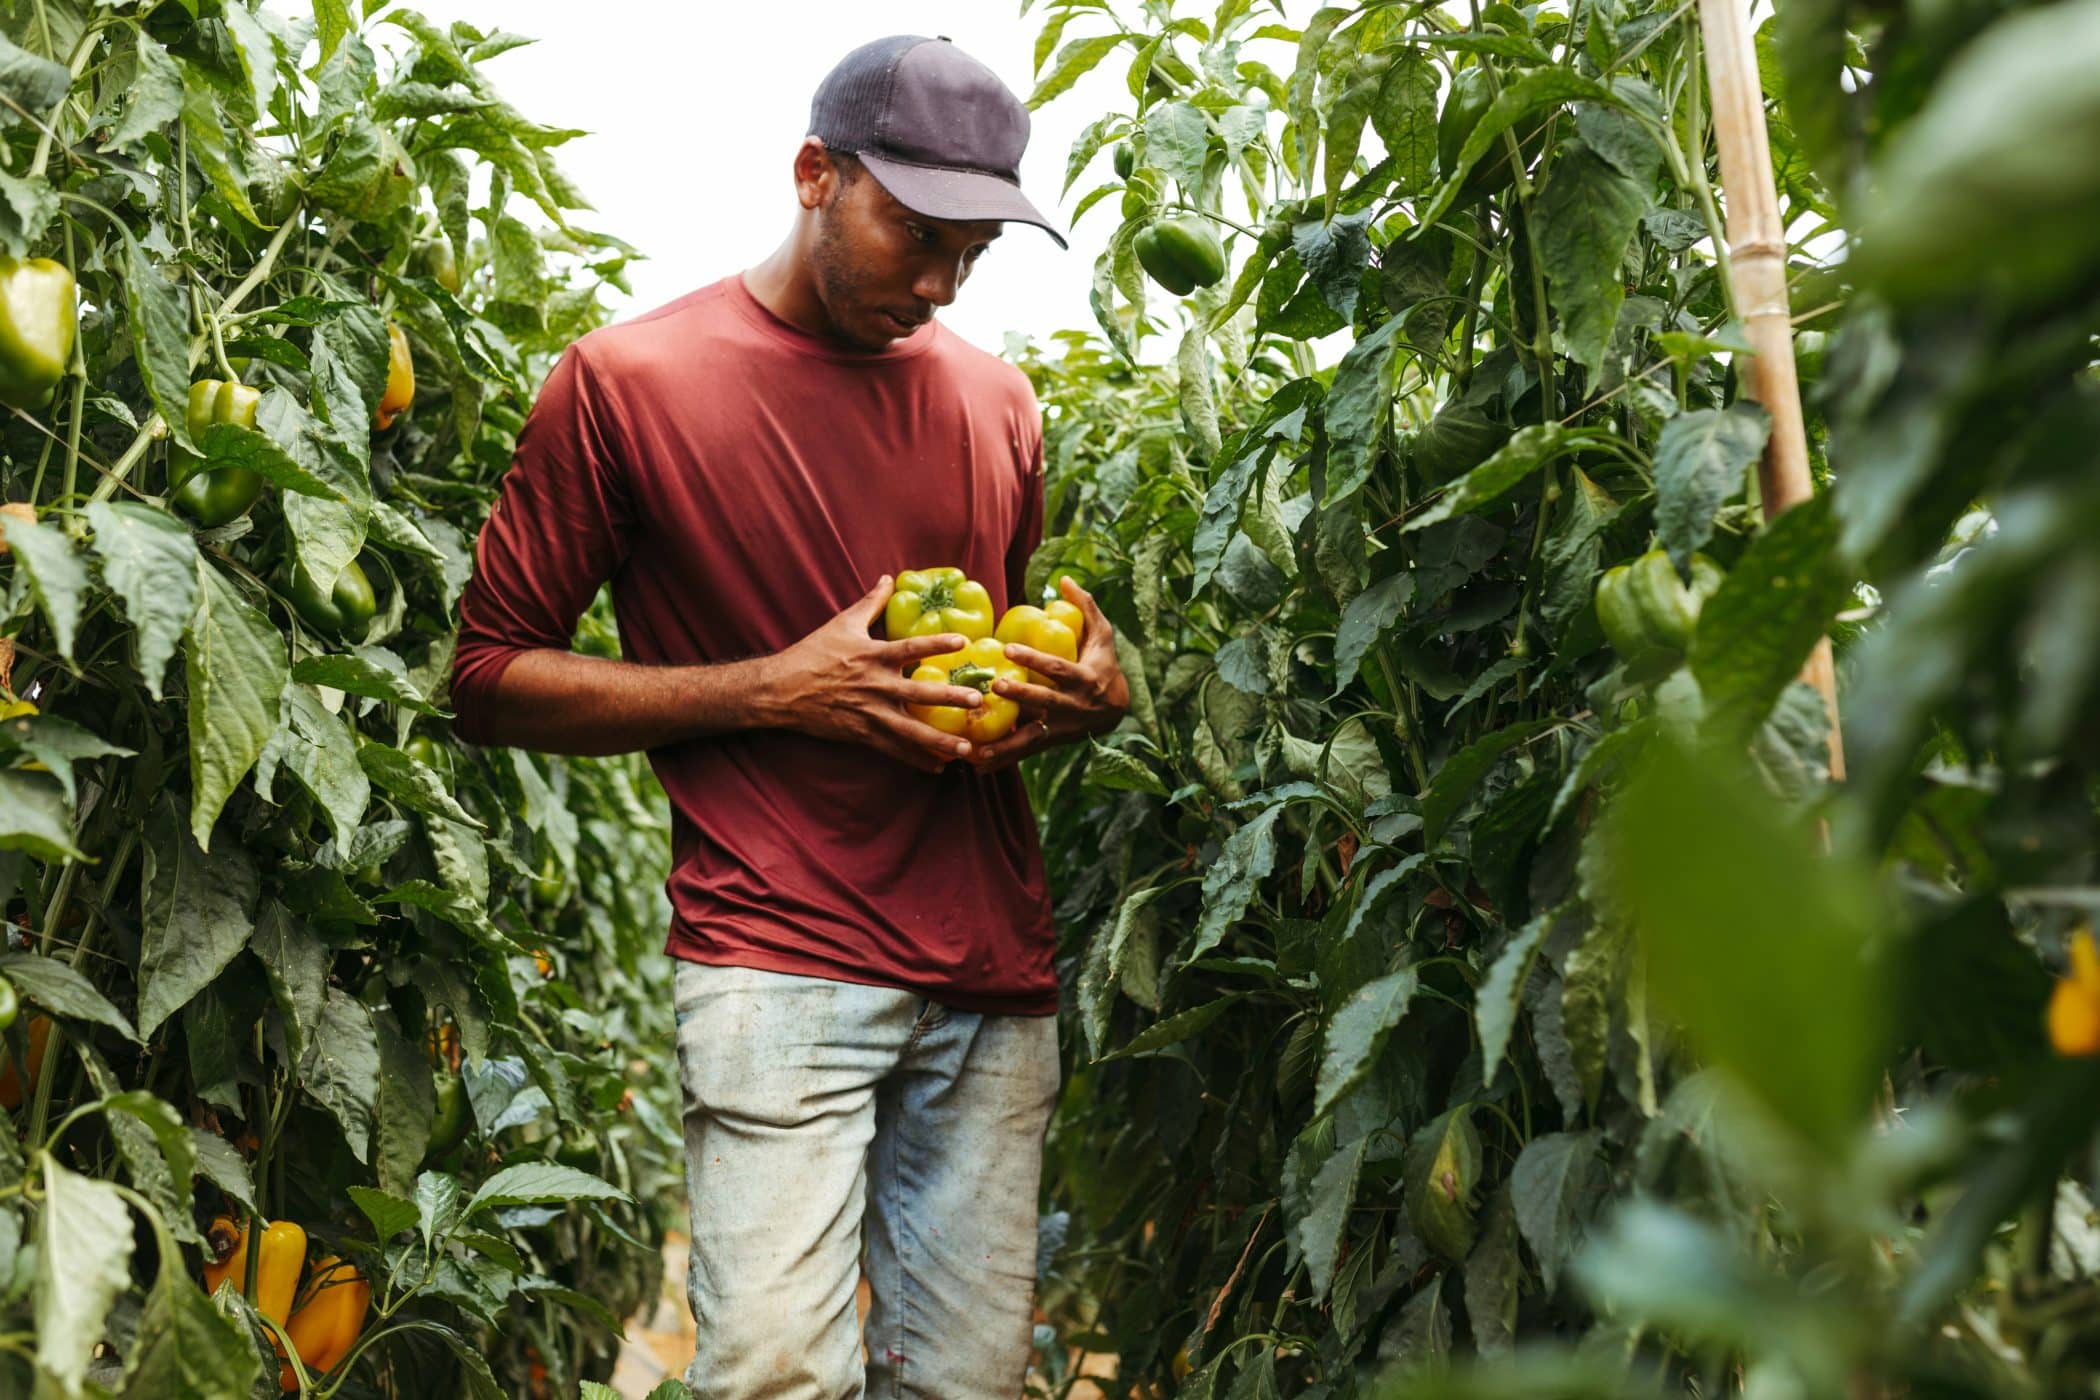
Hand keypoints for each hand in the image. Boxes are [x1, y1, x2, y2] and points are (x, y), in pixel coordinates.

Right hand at [770, 575, 992, 772]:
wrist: (781, 690)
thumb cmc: (812, 654)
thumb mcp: (842, 623)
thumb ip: (871, 602)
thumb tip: (888, 577)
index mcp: (874, 655)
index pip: (911, 646)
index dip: (937, 643)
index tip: (963, 642)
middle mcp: (876, 684)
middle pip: (920, 692)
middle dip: (951, 697)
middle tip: (978, 700)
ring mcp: (870, 712)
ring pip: (911, 729)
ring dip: (940, 740)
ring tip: (967, 748)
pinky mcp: (862, 733)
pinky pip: (894, 749)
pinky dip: (916, 759)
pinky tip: (937, 766)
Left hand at [967, 576, 1130, 772]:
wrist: (1117, 710)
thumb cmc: (1103, 664)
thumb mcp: (1102, 635)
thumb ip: (1085, 607)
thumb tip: (1064, 579)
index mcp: (1084, 680)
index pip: (1057, 668)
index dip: (1034, 659)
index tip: (1008, 648)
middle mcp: (1073, 707)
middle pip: (1044, 702)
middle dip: (1019, 697)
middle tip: (993, 686)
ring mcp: (1061, 729)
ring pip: (1031, 738)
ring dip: (1004, 744)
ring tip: (976, 748)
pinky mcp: (1050, 743)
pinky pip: (1024, 753)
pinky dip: (1002, 760)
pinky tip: (977, 766)